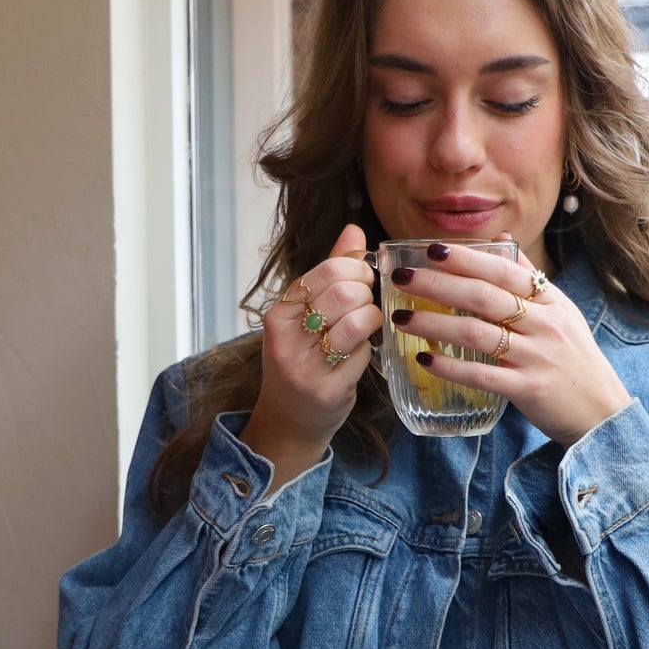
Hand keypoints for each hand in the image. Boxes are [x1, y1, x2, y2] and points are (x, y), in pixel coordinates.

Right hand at [241, 225, 382, 485]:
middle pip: (342, 292)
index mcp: (278, 314)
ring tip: (365, 324)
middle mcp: (285, 339)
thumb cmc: (301, 359)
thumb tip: (354, 229)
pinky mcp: (327, 390)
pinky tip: (357, 354)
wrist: (289, 419)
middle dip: (365, 292)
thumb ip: (330, 271)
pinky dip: (368, 349)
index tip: (362, 278)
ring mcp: (305, 367)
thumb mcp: (304, 314)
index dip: (355, 269)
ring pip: (356, 321)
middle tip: (366, 301)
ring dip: (371, 318)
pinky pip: (363, 354)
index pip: (326, 271)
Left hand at [393, 237, 629, 446]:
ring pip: (478, 334)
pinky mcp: (528, 389)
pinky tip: (425, 359)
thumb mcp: (561, 312)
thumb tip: (502, 237)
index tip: (432, 248)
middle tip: (403, 277)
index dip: (468, 258)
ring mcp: (536, 357)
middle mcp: (545, 324)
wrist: (600, 411)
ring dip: (435, 324)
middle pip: (484, 297)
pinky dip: (451, 367)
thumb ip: (529, 277)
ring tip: (402, 319)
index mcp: (551, 301)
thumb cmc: (573, 359)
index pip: (504, 271)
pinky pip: (482, 375)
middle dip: (439, 284)